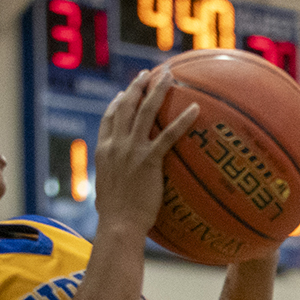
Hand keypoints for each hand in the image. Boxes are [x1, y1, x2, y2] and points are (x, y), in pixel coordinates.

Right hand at [91, 69, 200, 237]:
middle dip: (137, 86)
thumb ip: (112, 182)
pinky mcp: (148, 161)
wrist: (118, 226)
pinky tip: (196, 108)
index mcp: (103, 151)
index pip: (108, 119)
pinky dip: (182, 120)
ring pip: (145, 111)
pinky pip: (169, 135)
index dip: (117, 103)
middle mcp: (115, 145)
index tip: (123, 93)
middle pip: (126, 106)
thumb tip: (116, 188)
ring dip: (157, 90)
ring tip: (169, 75)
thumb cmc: (114, 218)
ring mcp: (131, 151)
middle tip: (148, 73)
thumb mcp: (106, 193)